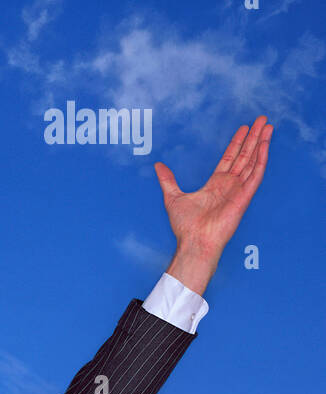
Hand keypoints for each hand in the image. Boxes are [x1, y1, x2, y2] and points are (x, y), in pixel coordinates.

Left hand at [154, 116, 272, 259]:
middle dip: (253, 137)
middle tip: (261, 119)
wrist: (195, 242)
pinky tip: (264, 144)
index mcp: (215, 185)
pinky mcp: (245, 197)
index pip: (230, 158)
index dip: (237, 142)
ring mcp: (238, 190)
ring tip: (267, 126)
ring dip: (261, 143)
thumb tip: (158, 166)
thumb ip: (168, 180)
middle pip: (244, 156)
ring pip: (253, 161)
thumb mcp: (172, 198)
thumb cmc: (185, 227)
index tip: (243, 128)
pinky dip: (261, 158)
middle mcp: (229, 186)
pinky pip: (256, 174)